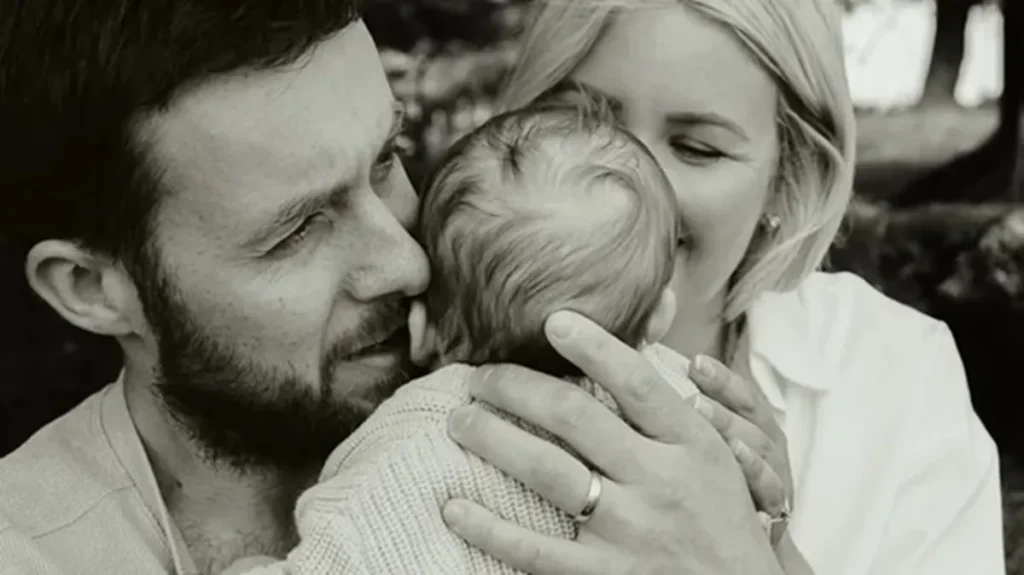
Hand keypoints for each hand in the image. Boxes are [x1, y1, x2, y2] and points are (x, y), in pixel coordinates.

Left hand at [441, 311, 782, 574]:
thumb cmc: (723, 518)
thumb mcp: (718, 454)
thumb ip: (672, 404)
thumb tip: (642, 329)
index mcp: (692, 444)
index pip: (638, 383)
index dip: (595, 347)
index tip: (553, 321)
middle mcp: (660, 481)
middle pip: (575, 418)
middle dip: (516, 388)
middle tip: (479, 377)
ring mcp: (630, 531)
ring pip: (547, 472)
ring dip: (492, 438)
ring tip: (459, 420)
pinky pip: (534, 550)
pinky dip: (488, 528)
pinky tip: (453, 507)